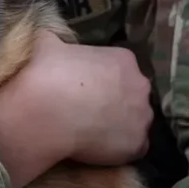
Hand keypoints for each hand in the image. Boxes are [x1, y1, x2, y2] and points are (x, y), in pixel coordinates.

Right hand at [0, 32, 152, 187]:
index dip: (103, 81)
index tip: (85, 89)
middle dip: (116, 102)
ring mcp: (142, 115)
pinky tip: (97, 148)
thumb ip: (56, 40)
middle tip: (89, 111)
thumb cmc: (47, 71)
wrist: (45, 109)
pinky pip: (133, 147)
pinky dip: (118, 149)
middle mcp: (140, 85)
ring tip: (92, 132)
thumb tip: (47, 38)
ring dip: (119, 126)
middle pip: (133, 94)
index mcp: (124, 59)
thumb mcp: (48, 42)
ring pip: (136, 122)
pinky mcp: (138, 144)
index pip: (121, 69)